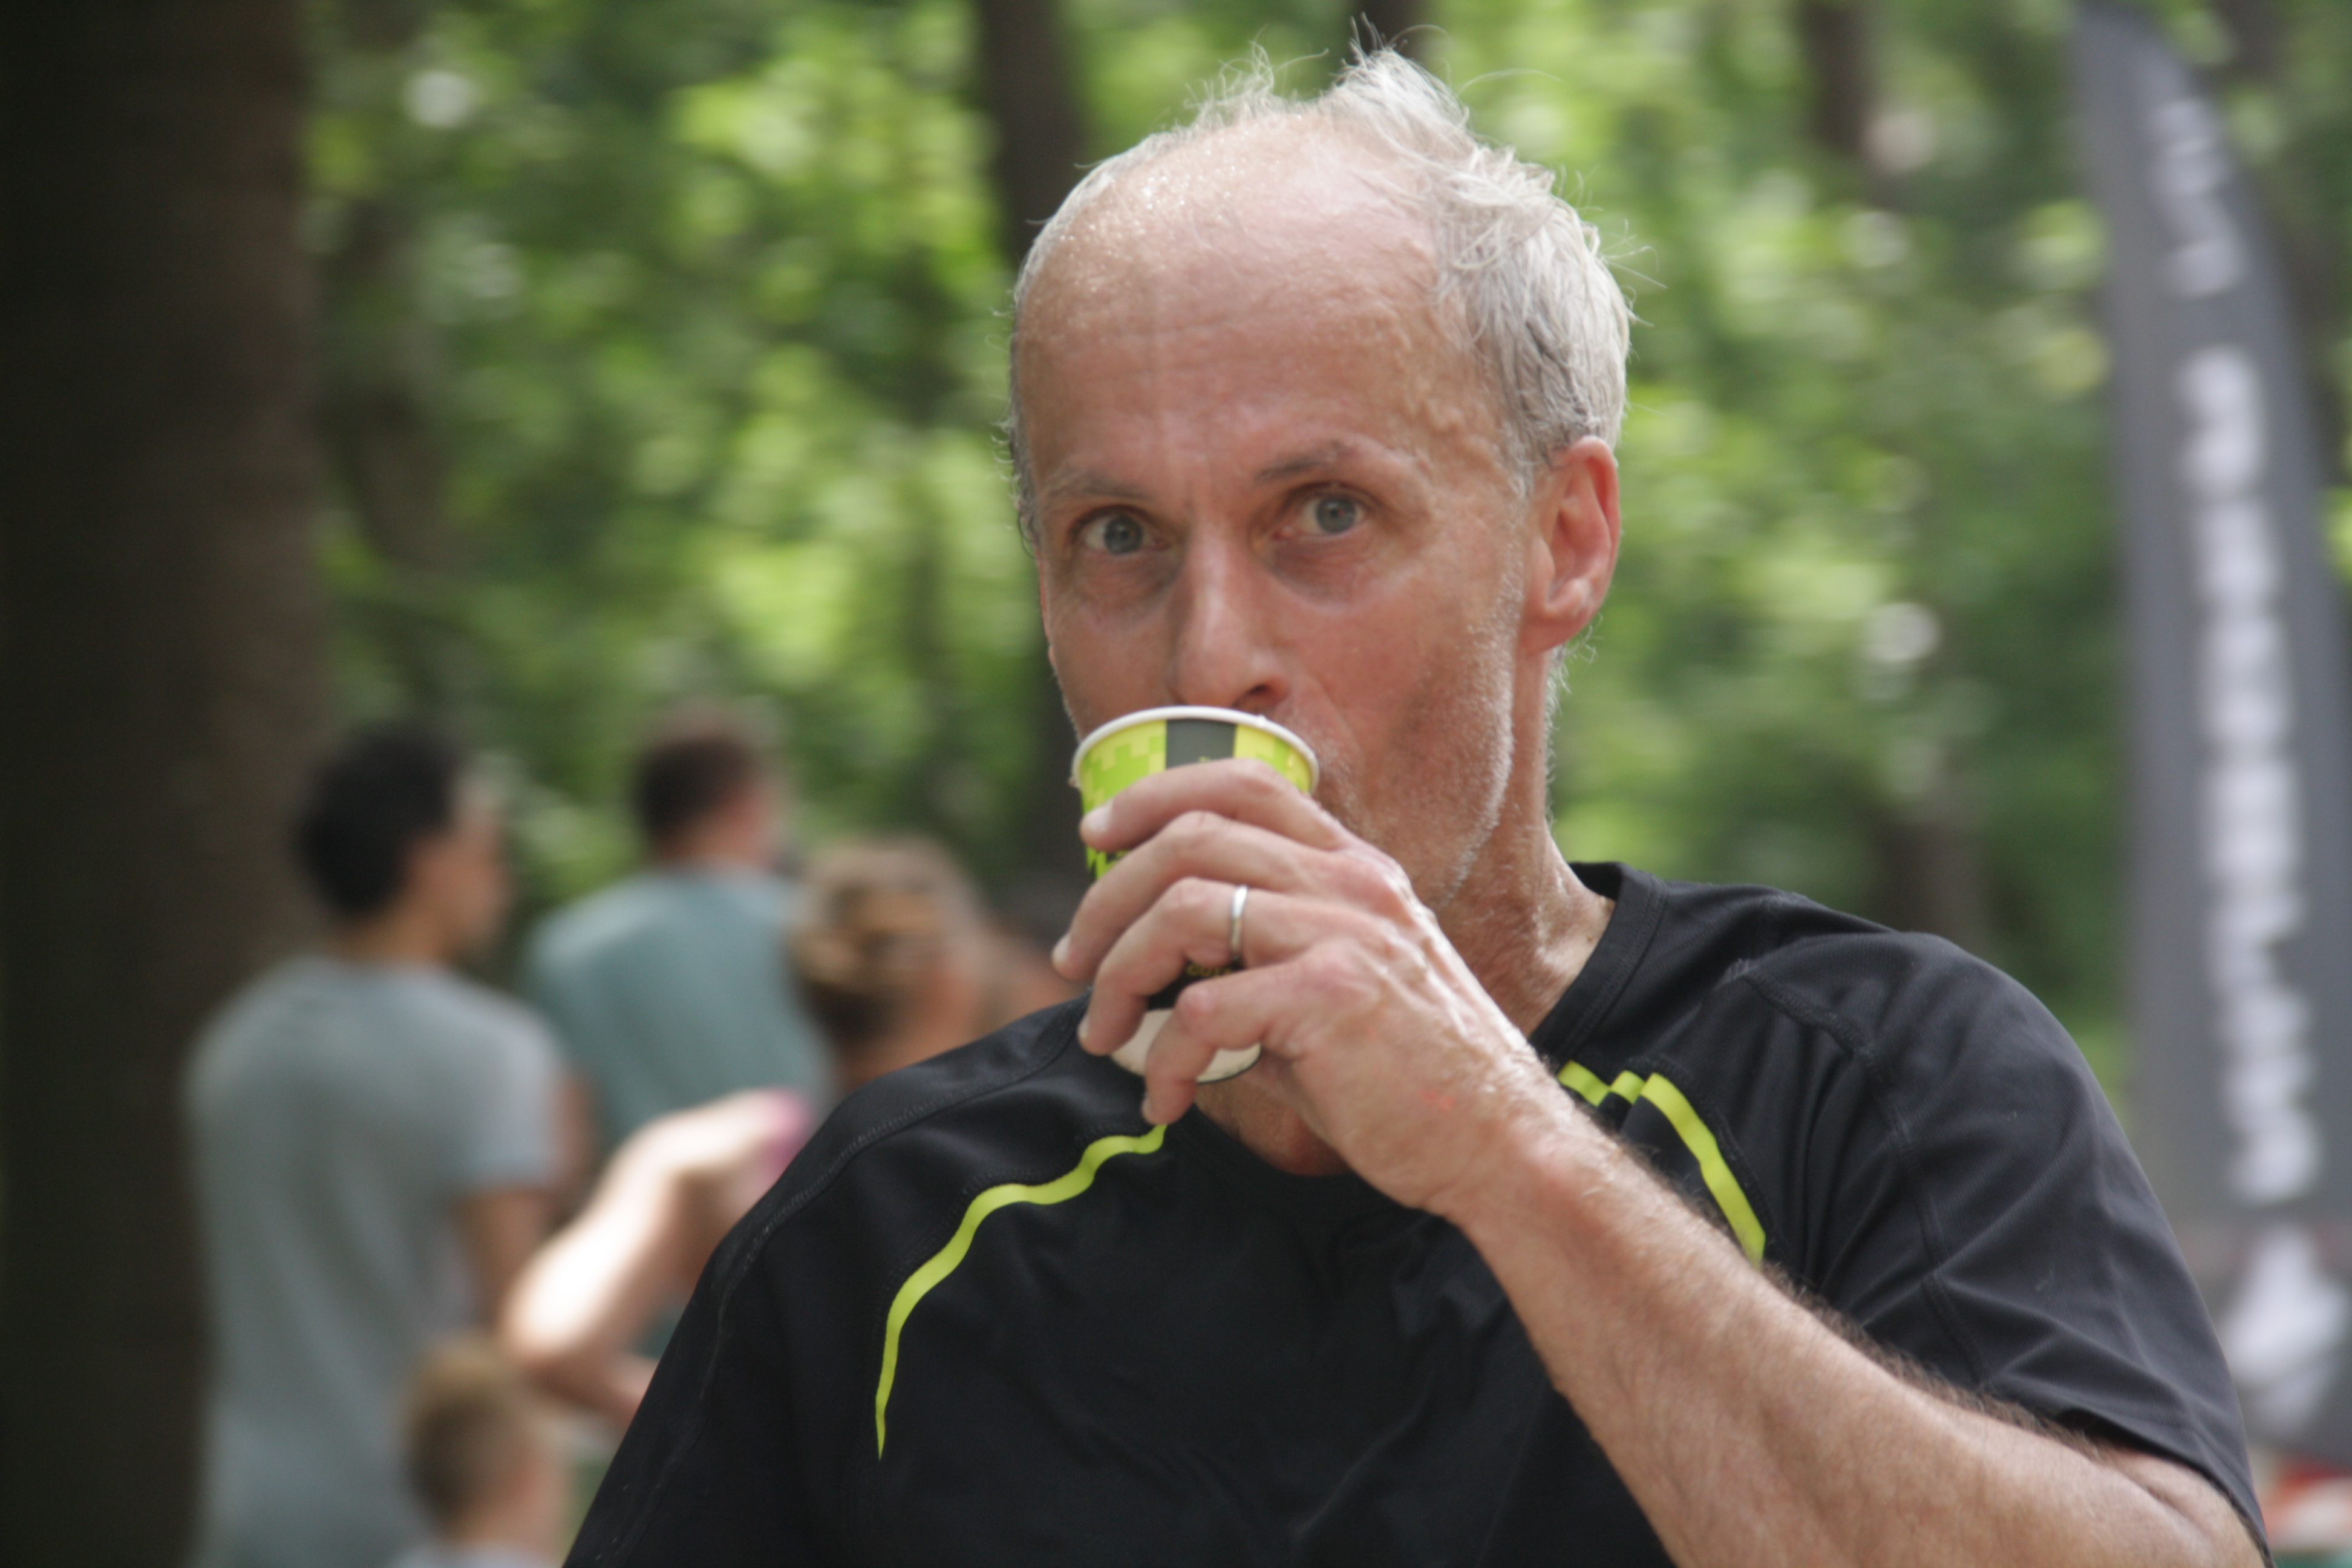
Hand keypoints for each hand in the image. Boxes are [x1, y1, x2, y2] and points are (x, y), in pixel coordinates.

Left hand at [1052, 758, 1567, 1216]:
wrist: (1496, 1146)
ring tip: (1102, 1034)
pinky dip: (1162, 1060)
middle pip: (1189, 839)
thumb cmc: (1404, 1080)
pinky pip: (1200, 1010)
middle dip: (1106, 899)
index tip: (1095, 835)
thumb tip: (1154, 967)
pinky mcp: (1333, 997)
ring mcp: (1346, 933)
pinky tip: (1167, 1101)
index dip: (1155, 795)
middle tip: (1073, 961)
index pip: (1244, 782)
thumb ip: (1260, 958)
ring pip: (1182, 910)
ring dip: (1117, 975)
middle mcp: (1351, 884)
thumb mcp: (1336, 988)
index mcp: (1354, 869)